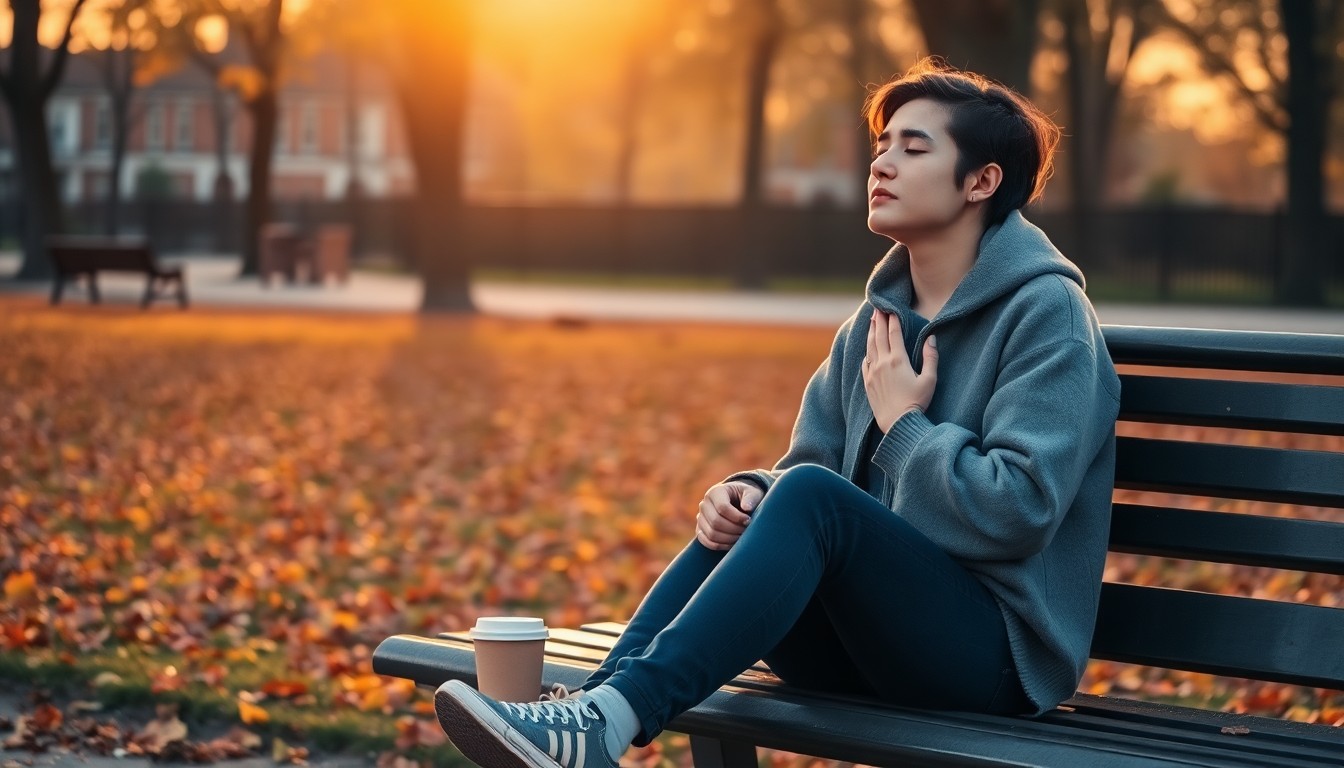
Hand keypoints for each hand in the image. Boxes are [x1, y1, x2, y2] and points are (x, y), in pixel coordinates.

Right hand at [696, 481, 763, 550]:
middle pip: (716, 522)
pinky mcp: (700, 530)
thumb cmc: (745, 497)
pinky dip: (721, 545)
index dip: (737, 517)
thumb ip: (751, 498)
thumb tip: (747, 508)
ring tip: (742, 537)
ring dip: (729, 539)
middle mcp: (704, 504)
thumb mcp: (752, 493)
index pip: (722, 507)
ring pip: (711, 534)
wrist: (736, 502)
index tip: (749, 521)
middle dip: (734, 529)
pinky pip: (706, 542)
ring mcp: (700, 518)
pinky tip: (733, 543)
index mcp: (715, 492)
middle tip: (746, 531)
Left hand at [863, 310, 937, 431]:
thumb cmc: (917, 403)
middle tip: (877, 308)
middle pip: (879, 336)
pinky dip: (866, 352)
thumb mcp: (930, 380)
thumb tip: (931, 338)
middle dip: (878, 321)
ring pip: (870, 347)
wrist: (898, 424)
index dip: (892, 320)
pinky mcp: (867, 383)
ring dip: (871, 333)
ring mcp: (872, 373)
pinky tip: (868, 349)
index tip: (891, 309)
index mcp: (898, 360)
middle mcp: (882, 363)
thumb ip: (931, 357)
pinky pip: (865, 362)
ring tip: (871, 322)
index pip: (894, 334)